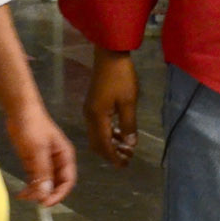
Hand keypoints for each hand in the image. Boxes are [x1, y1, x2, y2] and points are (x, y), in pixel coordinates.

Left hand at [4, 102, 77, 205]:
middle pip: (56, 184)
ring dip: (36, 192)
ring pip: (44, 184)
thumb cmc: (33, 126)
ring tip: (23, 197)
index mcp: (65, 156)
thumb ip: (42, 172)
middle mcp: (57, 162)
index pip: (68, 181)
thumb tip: (45, 194)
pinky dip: (29, 187)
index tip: (46, 203)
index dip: (59, 194)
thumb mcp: (38, 149)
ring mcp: (44, 162)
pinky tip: (20, 193)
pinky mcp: (33, 162)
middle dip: (46, 194)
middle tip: (33, 201)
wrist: (19, 110)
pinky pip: (34, 179)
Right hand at [83, 49, 139, 167]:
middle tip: (126, 159)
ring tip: (125, 148)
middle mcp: (89, 116)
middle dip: (110, 153)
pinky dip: (108, 133)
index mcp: (97, 117)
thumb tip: (129, 144)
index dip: (113, 157)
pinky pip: (98, 126)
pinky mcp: (93, 104)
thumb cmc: (121, 77)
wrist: (109, 54)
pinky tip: (119, 133)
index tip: (124, 166)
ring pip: (97, 135)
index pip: (104, 145)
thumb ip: (128, 124)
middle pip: (97, 143)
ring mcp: (89, 110)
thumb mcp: (128, 102)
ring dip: (109, 144)